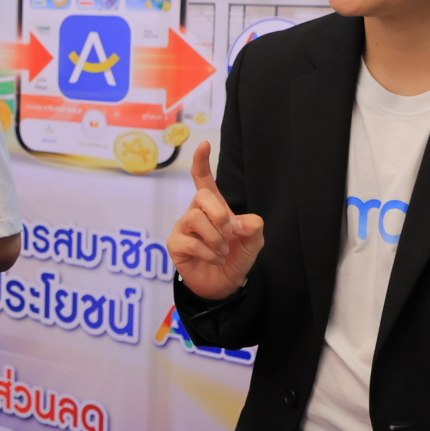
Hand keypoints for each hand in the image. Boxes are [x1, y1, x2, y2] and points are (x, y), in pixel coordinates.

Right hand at [167, 142, 264, 300]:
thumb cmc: (236, 257)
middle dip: (219, 214)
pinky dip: (208, 252)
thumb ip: (252, 228)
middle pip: (201, 196)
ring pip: (194, 218)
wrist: (225, 285)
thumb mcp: (254, 242)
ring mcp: (184, 229)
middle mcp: (196, 213)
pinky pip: (189, 242)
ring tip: (222, 250)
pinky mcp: (176, 245)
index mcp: (214, 207)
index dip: (202, 162)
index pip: (204, 179)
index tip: (204, 145)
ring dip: (214, 237)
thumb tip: (237, 223)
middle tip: (229, 233)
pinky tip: (215, 258)